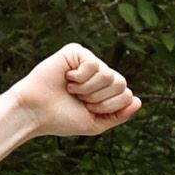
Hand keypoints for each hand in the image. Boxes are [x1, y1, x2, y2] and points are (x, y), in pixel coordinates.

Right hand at [6, 44, 141, 138]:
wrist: (36, 112)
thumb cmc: (62, 118)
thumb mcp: (96, 123)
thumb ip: (119, 115)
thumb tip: (138, 101)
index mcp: (105, 90)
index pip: (127, 95)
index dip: (108, 106)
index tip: (88, 108)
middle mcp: (99, 72)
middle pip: (121, 83)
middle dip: (101, 98)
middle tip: (80, 99)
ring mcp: (88, 60)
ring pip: (108, 74)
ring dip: (88, 89)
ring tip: (72, 89)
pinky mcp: (76, 51)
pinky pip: (93, 64)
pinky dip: (80, 77)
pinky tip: (67, 77)